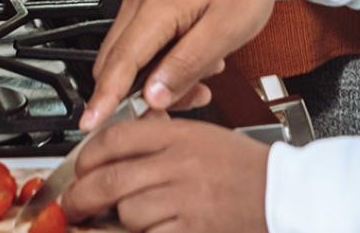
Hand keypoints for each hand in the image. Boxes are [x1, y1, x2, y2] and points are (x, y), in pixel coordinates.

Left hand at [64, 118, 269, 232]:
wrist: (286, 197)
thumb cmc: (246, 170)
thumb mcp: (204, 138)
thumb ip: (162, 137)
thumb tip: (116, 144)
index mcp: (181, 136)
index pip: (116, 138)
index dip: (87, 156)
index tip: (79, 169)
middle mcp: (180, 165)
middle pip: (109, 179)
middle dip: (81, 196)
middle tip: (73, 206)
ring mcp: (186, 201)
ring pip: (126, 213)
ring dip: (115, 224)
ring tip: (114, 224)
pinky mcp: (193, 231)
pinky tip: (142, 232)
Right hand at [81, 0, 280, 130]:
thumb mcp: (224, 31)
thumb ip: (186, 65)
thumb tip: (153, 95)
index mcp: (156, 9)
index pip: (119, 64)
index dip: (104, 99)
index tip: (90, 123)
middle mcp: (141, 4)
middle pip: (117, 64)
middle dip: (137, 96)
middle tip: (172, 110)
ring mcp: (144, 3)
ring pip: (131, 58)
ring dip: (156, 80)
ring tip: (199, 83)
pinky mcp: (153, 7)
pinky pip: (145, 45)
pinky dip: (162, 64)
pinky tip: (195, 65)